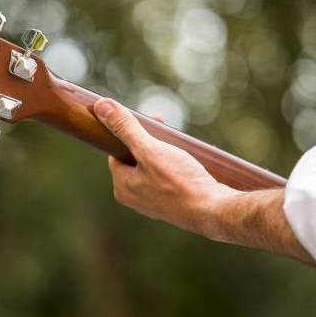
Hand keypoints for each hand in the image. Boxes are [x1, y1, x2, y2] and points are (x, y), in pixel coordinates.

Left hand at [94, 98, 239, 237]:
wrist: (214, 210)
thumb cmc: (180, 182)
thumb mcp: (149, 150)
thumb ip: (125, 128)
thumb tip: (101, 106)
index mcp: (122, 186)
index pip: (116, 152)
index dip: (130, 133)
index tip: (148, 121)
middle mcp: (134, 197)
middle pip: (135, 159)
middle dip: (149, 141)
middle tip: (166, 130)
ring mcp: (153, 203)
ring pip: (152, 168)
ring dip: (163, 152)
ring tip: (178, 144)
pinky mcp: (172, 204)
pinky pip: (167, 179)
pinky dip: (174, 167)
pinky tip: (188, 160)